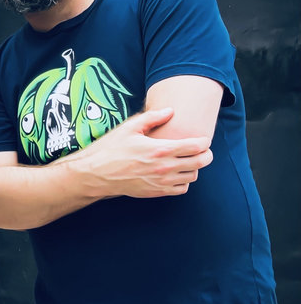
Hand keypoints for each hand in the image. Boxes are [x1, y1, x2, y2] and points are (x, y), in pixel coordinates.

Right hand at [76, 108, 213, 197]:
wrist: (97, 174)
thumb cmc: (111, 149)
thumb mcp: (129, 127)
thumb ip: (152, 117)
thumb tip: (170, 111)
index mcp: (160, 149)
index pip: (196, 146)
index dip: (204, 141)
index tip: (203, 139)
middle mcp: (165, 167)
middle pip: (200, 162)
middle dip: (207, 155)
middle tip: (204, 150)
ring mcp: (162, 181)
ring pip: (193, 176)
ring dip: (194, 168)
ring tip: (188, 161)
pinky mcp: (157, 192)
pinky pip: (182, 189)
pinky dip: (184, 181)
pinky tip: (177, 174)